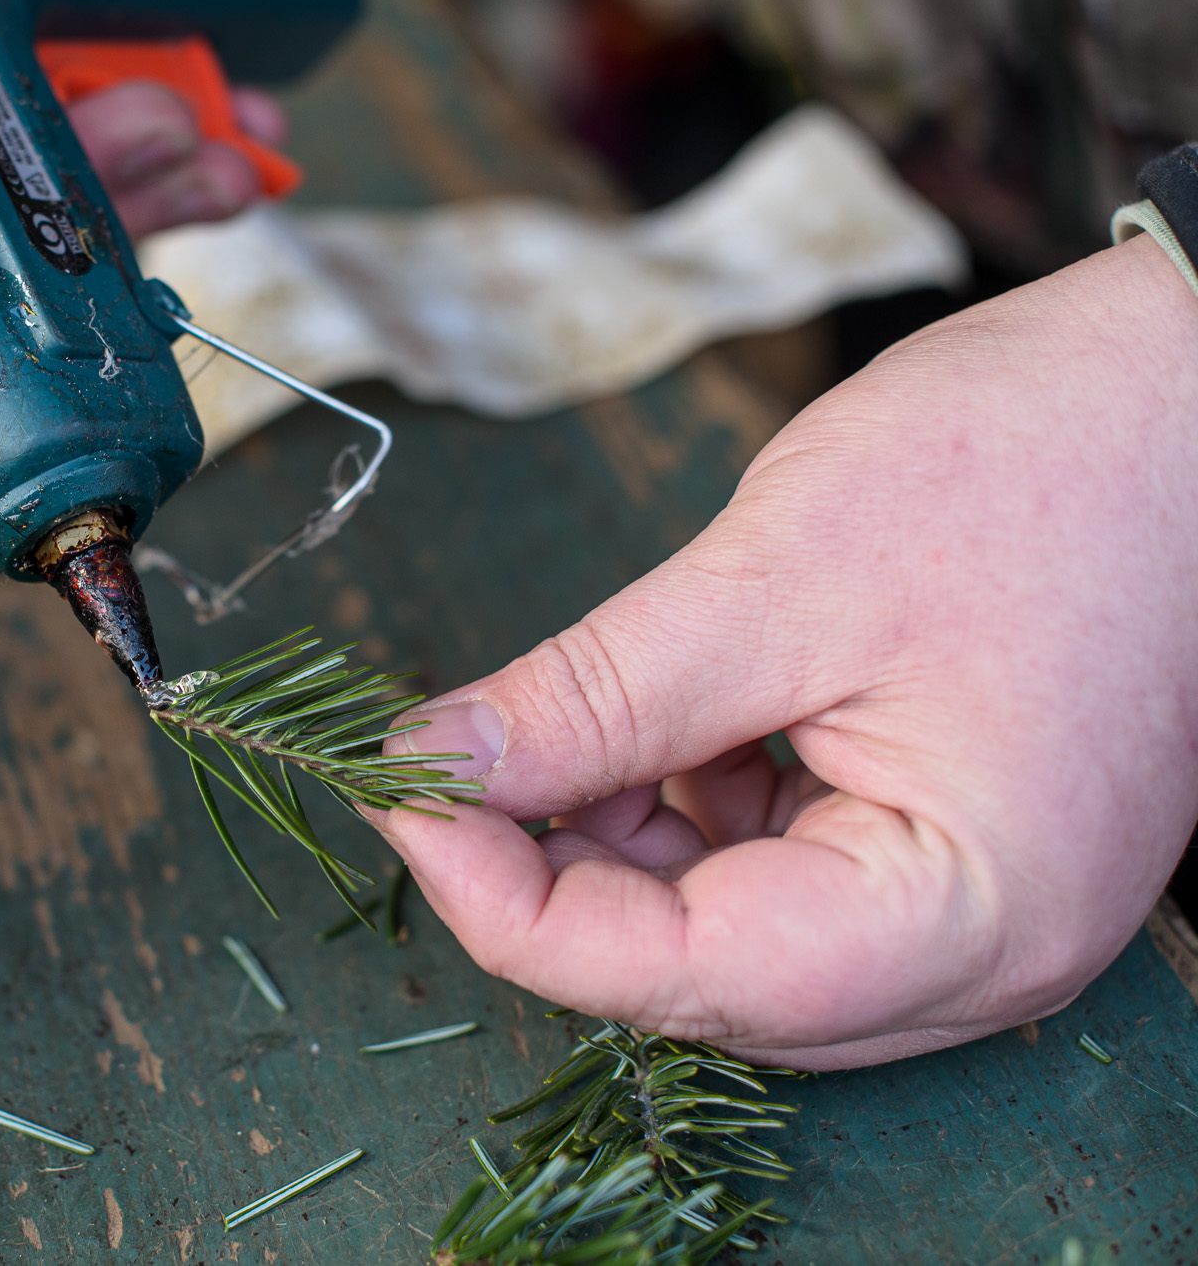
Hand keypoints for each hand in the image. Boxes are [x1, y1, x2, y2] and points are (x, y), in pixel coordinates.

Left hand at [380, 233, 1197, 1070]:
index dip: (507, 903)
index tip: (402, 796)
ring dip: (614, 837)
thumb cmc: (1040, 464)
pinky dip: (685, 804)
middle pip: (699, 974)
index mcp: (963, 918)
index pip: (678, 978)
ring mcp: (967, 904)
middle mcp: (977, 953)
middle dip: (556, 874)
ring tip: (557, 721)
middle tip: (450, 763)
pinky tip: (651, 718)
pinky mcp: (945, 843)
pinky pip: (776, 868)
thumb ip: (593, 698)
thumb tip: (435, 764)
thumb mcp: (778, 582)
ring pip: (725, 927)